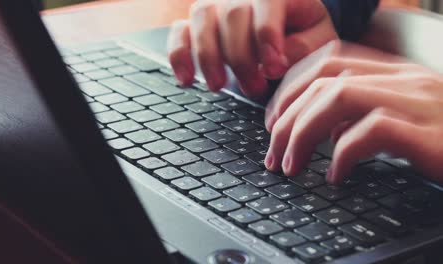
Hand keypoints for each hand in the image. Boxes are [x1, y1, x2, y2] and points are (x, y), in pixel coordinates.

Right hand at [167, 0, 337, 97]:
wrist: (288, 31)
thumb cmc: (304, 36)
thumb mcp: (319, 40)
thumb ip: (304, 47)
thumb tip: (275, 61)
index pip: (267, 4)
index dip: (267, 37)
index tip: (273, 69)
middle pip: (232, 15)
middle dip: (241, 57)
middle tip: (254, 88)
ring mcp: (217, 6)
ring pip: (203, 19)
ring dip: (209, 57)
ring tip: (218, 87)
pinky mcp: (197, 25)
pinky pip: (179, 32)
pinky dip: (178, 55)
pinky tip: (186, 80)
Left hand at [264, 40, 442, 183]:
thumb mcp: (403, 122)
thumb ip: (365, 116)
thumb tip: (325, 131)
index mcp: (397, 72)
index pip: (330, 58)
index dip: (292, 86)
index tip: (274, 119)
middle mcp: (406, 78)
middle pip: (325, 79)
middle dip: (287, 116)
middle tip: (273, 151)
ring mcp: (419, 101)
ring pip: (338, 97)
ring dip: (302, 133)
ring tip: (290, 165)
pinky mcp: (428, 133)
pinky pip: (369, 132)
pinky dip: (341, 155)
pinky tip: (335, 177)